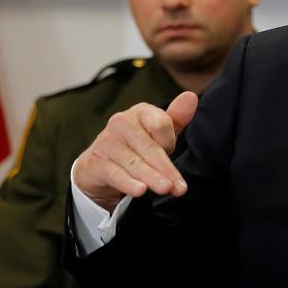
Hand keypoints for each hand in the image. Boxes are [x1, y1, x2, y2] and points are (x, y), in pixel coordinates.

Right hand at [72, 92, 197, 209]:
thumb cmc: (135, 146)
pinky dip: (128, 184)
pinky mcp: (96, 163)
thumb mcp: (157, 133)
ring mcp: (107, 143)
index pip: (160, 124)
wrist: (99, 165)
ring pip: (135, 164)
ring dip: (152, 178)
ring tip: (166, 189)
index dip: (169, 141)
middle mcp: (120, 123)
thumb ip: (176, 118)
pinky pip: (116, 175)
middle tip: (180, 187)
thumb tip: (191, 97)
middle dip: (166, 168)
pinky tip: (140, 191)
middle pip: (149, 147)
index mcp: (139, 112)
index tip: (170, 153)